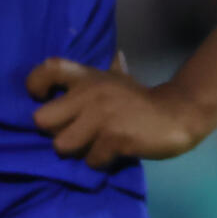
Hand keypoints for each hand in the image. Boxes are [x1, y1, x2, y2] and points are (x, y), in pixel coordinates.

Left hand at [27, 55, 216, 168]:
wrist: (180, 114)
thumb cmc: (142, 100)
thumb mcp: (121, 80)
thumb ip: (111, 70)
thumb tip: (115, 55)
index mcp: (87, 77)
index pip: (48, 68)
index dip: (36, 84)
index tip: (41, 98)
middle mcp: (89, 93)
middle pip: (42, 120)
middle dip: (55, 133)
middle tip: (73, 135)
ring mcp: (101, 116)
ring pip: (62, 145)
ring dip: (76, 151)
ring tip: (94, 147)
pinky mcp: (115, 138)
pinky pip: (90, 160)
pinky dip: (100, 162)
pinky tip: (113, 154)